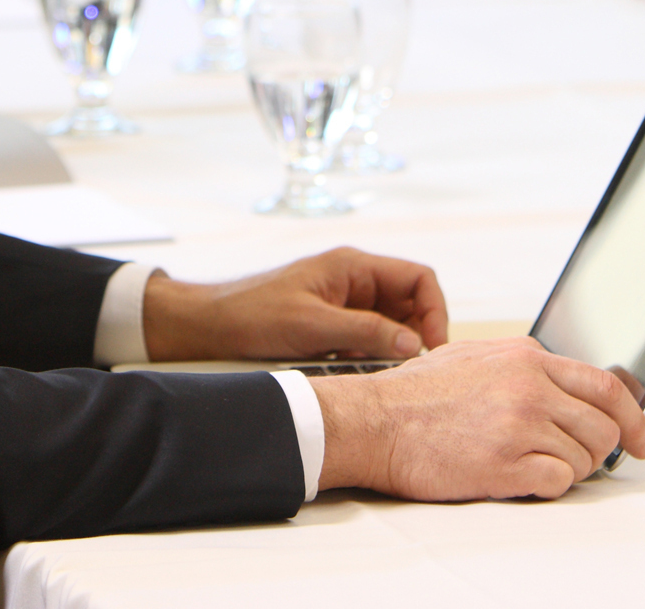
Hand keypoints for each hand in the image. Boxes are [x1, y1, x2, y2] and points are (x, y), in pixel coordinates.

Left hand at [142, 248, 447, 361]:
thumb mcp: (312, 325)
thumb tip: (414, 344)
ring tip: (382, 375)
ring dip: (392, 352)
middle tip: (411, 370)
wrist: (210, 328)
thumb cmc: (254, 314)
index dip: (434, 311)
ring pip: (391, 328)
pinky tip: (358, 376)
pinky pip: (368, 344)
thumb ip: (364, 332)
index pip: (418, 279)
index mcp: (354, 267)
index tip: (431, 348)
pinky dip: (371, 360)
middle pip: (410, 306)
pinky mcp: (333, 330)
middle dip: (415, 336)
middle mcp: (355, 283)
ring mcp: (345, 307)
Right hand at [310, 338, 644, 499]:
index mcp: (526, 357)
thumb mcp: (476, 356)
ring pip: (584, 458)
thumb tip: (562, 383)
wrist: (375, 421)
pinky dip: (549, 486)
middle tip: (578, 461)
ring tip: (534, 466)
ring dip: (569, 470)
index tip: (641, 441)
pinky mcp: (505, 463)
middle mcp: (530, 386)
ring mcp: (519, 424)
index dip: (634, 417)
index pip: (606, 385)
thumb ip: (523, 365)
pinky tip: (521, 478)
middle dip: (601, 451)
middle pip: (603, 426)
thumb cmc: (417, 395)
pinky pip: (558, 482)